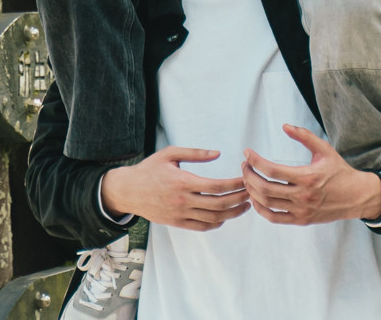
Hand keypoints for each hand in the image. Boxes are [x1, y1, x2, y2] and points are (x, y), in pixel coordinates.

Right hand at [99, 146, 249, 230]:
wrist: (128, 191)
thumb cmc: (149, 169)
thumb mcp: (170, 154)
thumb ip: (195, 153)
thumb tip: (218, 153)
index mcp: (183, 182)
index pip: (216, 186)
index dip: (235, 184)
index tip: (246, 178)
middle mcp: (183, 201)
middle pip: (219, 205)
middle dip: (239, 199)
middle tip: (252, 192)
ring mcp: (180, 214)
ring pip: (214, 219)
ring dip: (233, 213)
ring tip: (245, 205)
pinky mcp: (177, 223)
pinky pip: (202, 227)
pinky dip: (217, 223)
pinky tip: (225, 215)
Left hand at [241, 126, 380, 225]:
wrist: (357, 196)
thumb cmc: (339, 171)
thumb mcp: (324, 150)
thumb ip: (304, 136)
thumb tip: (284, 126)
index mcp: (308, 176)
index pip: (272, 170)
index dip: (255, 161)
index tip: (247, 153)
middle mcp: (303, 196)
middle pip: (265, 188)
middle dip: (249, 176)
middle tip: (244, 166)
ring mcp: (301, 210)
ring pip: (267, 204)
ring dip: (252, 191)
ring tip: (248, 179)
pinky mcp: (301, 220)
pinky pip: (274, 218)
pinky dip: (261, 209)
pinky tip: (256, 198)